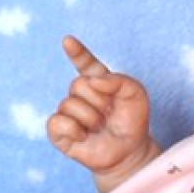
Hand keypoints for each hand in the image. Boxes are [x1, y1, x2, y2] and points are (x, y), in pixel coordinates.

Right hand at [47, 36, 153, 176]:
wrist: (130, 151)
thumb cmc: (132, 121)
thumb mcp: (135, 94)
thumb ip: (118, 80)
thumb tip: (92, 81)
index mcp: (98, 81)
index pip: (85, 63)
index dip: (76, 52)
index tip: (68, 40)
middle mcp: (80, 95)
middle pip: (78, 84)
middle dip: (98, 100)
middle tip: (109, 113)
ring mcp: (68, 113)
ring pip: (69, 104)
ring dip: (90, 118)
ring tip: (100, 127)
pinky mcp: (59, 132)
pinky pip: (57, 122)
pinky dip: (73, 129)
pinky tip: (83, 135)